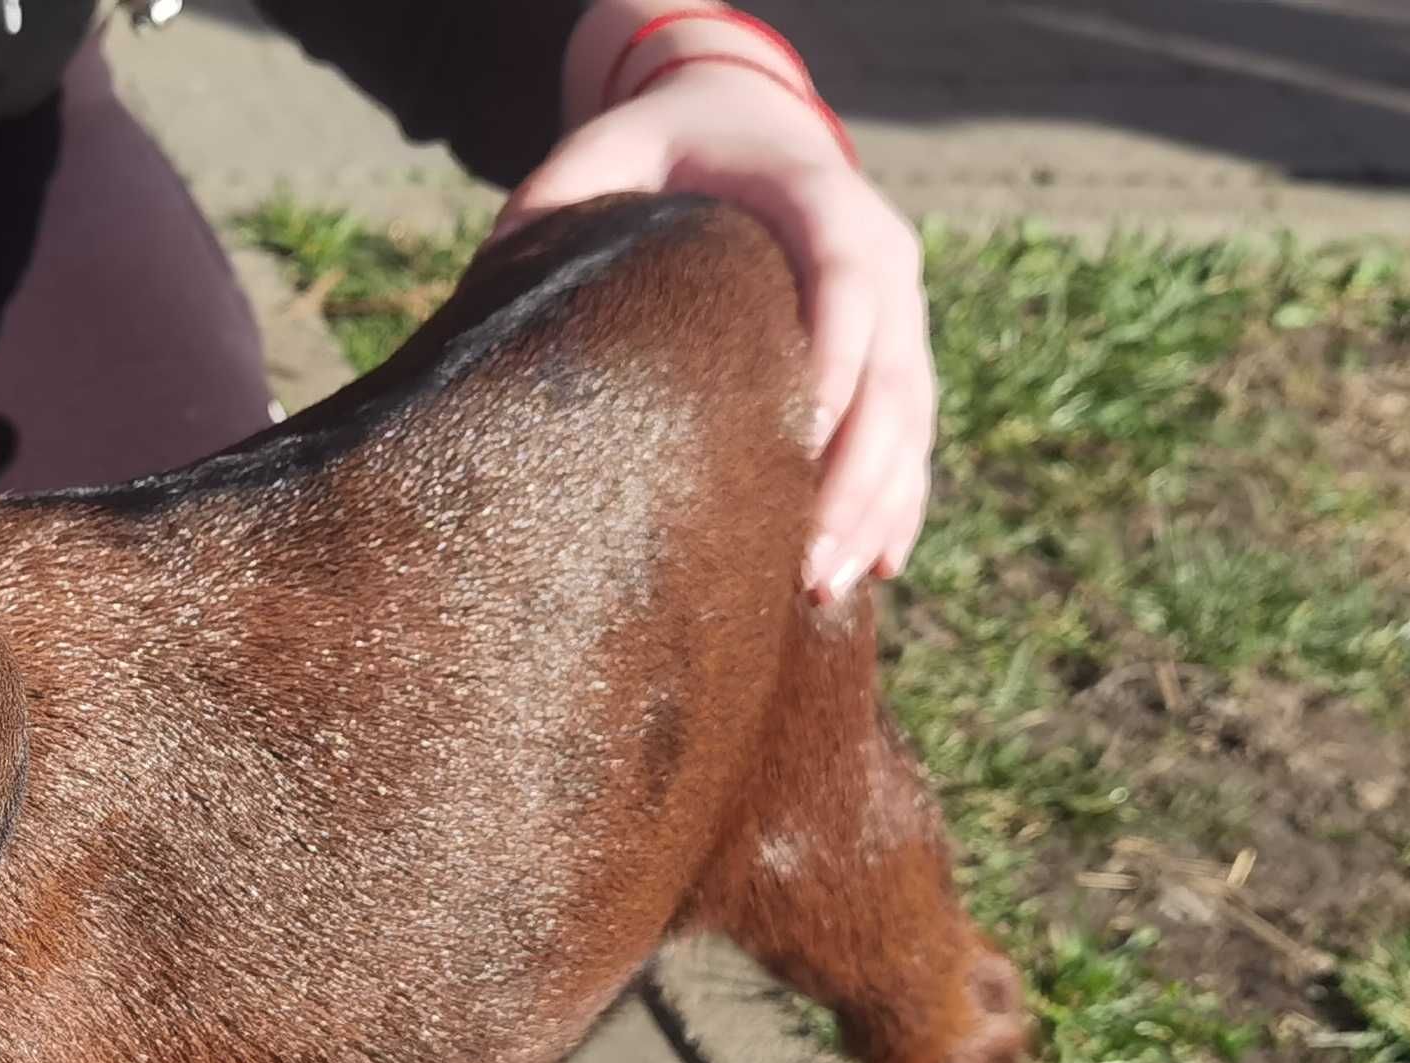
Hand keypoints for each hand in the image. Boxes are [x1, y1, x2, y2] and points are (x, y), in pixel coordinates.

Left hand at [505, 1, 932, 602]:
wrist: (750, 124)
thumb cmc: (673, 147)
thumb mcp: (613, 145)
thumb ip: (561, 192)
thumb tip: (496, 269)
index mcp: (821, 196)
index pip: (845, 280)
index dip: (835, 362)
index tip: (798, 445)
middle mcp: (881, 252)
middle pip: (894, 374)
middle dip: (859, 475)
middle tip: (809, 564)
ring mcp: (901, 308)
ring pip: (912, 418)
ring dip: (879, 507)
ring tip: (829, 589)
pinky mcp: (900, 353)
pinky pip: (914, 436)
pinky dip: (899, 502)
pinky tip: (877, 570)